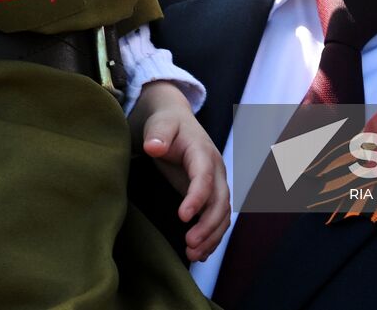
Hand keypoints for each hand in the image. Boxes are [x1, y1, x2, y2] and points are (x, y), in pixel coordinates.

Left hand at [131, 82, 230, 260]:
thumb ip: (158, 134)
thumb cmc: (166, 123)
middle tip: (189, 244)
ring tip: (193, 254)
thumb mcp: (159, 124)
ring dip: (212, 236)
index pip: (204, 177)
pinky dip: (213, 236)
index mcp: (203, 152)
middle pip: (220, 201)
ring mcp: (216, 183)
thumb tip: (153, 147)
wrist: (176, 121)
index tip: (182, 216)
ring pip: (223, 213)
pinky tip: (200, 253)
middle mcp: (215, 169)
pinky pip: (218, 218)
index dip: (197, 197)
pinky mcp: (211, 194)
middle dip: (208, 225)